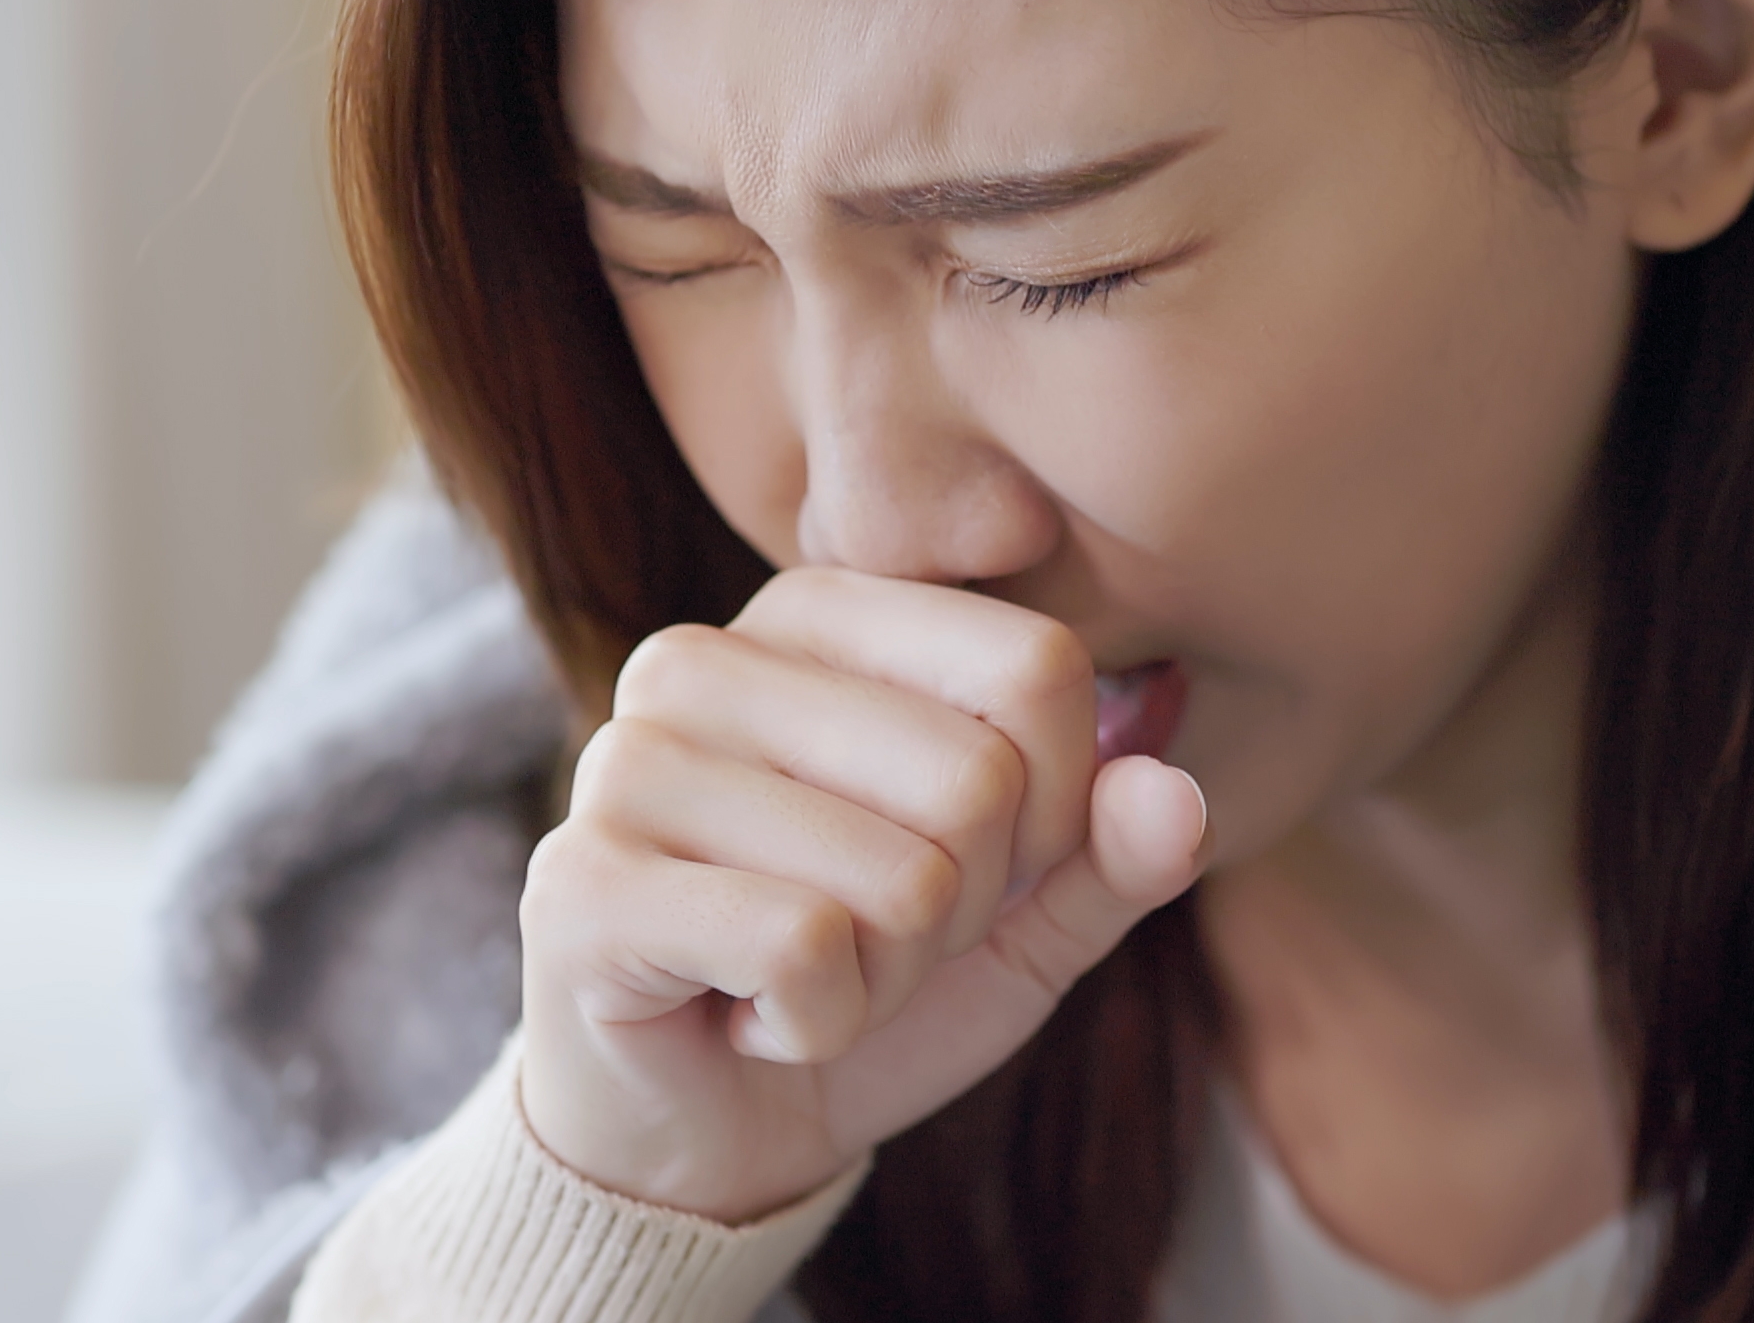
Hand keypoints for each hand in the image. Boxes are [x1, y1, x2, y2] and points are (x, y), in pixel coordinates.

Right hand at [514, 567, 1208, 1222]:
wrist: (702, 1136)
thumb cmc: (860, 989)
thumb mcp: (1020, 923)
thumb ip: (1110, 853)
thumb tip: (1175, 791)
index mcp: (818, 617)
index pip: (1037, 666)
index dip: (1052, 811)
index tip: (966, 870)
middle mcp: (704, 657)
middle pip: (976, 780)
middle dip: (958, 914)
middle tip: (863, 943)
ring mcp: (625, 761)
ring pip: (899, 877)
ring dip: (885, 981)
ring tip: (800, 979)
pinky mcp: (578, 881)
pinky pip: (803, 949)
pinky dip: (815, 1026)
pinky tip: (748, 1019)